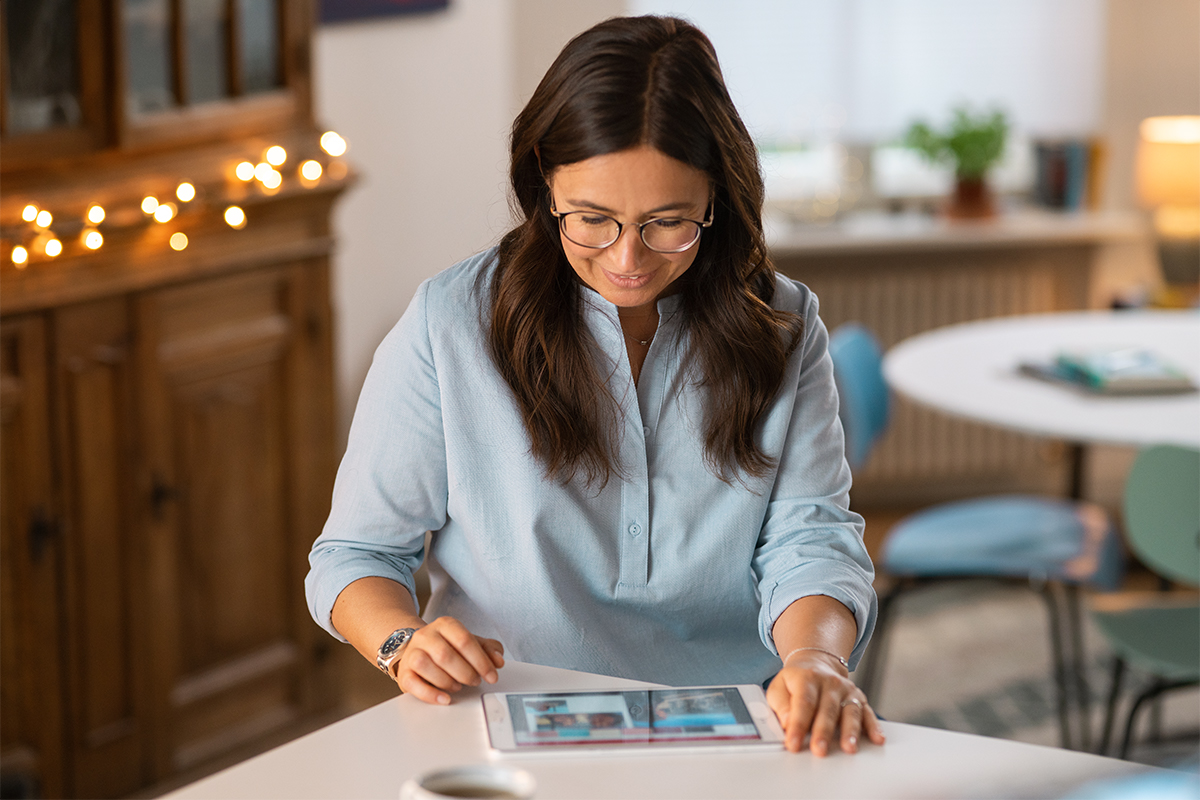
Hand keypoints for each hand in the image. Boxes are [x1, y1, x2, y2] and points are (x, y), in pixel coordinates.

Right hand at [392, 616, 504, 704]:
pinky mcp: (404, 672)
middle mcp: (426, 635)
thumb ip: (488, 649)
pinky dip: (430, 694)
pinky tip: (444, 698)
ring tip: (458, 686)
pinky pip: (413, 683)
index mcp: (445, 625)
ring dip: (448, 681)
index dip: (481, 660)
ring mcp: (412, 653)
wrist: (417, 649)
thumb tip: (498, 660)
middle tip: (475, 681)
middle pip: (445, 654)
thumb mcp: (469, 643)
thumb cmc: (447, 647)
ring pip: (426, 666)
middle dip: (466, 672)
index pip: (464, 640)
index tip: (492, 675)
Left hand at [766, 652, 884, 755]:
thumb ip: (780, 705)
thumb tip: (787, 723)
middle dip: (823, 732)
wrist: (815, 664)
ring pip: (850, 711)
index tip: (793, 743)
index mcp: (806, 678)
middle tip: (819, 750)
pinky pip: (867, 712)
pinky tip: (877, 738)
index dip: (798, 724)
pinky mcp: (858, 698)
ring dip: (850, 731)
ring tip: (849, 748)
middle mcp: (829, 683)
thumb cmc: (795, 682)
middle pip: (827, 709)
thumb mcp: (778, 687)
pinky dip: (873, 726)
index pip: (803, 703)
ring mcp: (846, 690)